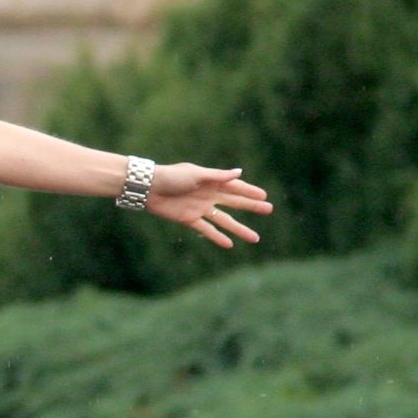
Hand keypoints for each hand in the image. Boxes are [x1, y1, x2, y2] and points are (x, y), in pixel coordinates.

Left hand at [149, 164, 269, 247]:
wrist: (148, 188)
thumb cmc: (171, 176)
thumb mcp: (196, 174)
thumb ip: (217, 176)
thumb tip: (239, 173)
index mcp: (211, 182)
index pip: (236, 187)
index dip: (250, 191)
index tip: (265, 196)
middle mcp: (209, 196)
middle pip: (235, 203)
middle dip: (251, 207)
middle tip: (269, 210)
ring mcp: (200, 208)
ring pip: (225, 220)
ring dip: (239, 229)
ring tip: (255, 238)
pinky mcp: (189, 219)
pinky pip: (207, 230)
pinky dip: (217, 237)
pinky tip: (230, 244)